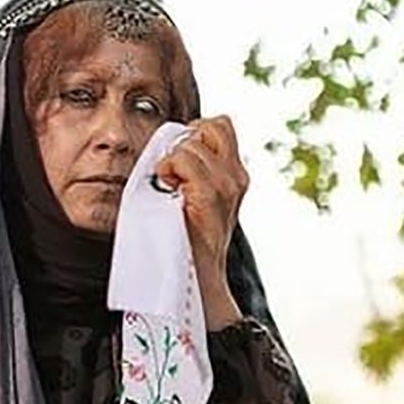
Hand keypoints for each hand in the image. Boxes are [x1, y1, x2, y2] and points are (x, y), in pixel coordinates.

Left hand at [155, 115, 247, 329]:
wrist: (197, 277)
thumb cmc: (186, 238)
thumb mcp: (194, 198)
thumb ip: (191, 172)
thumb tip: (169, 148)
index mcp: (234, 175)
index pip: (220, 125)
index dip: (194, 131)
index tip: (178, 159)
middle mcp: (235, 177)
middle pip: (208, 127)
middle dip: (182, 142)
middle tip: (171, 174)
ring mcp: (226, 186)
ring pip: (191, 145)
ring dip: (170, 161)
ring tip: (168, 187)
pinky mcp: (210, 197)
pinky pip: (184, 161)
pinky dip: (168, 170)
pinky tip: (167, 190)